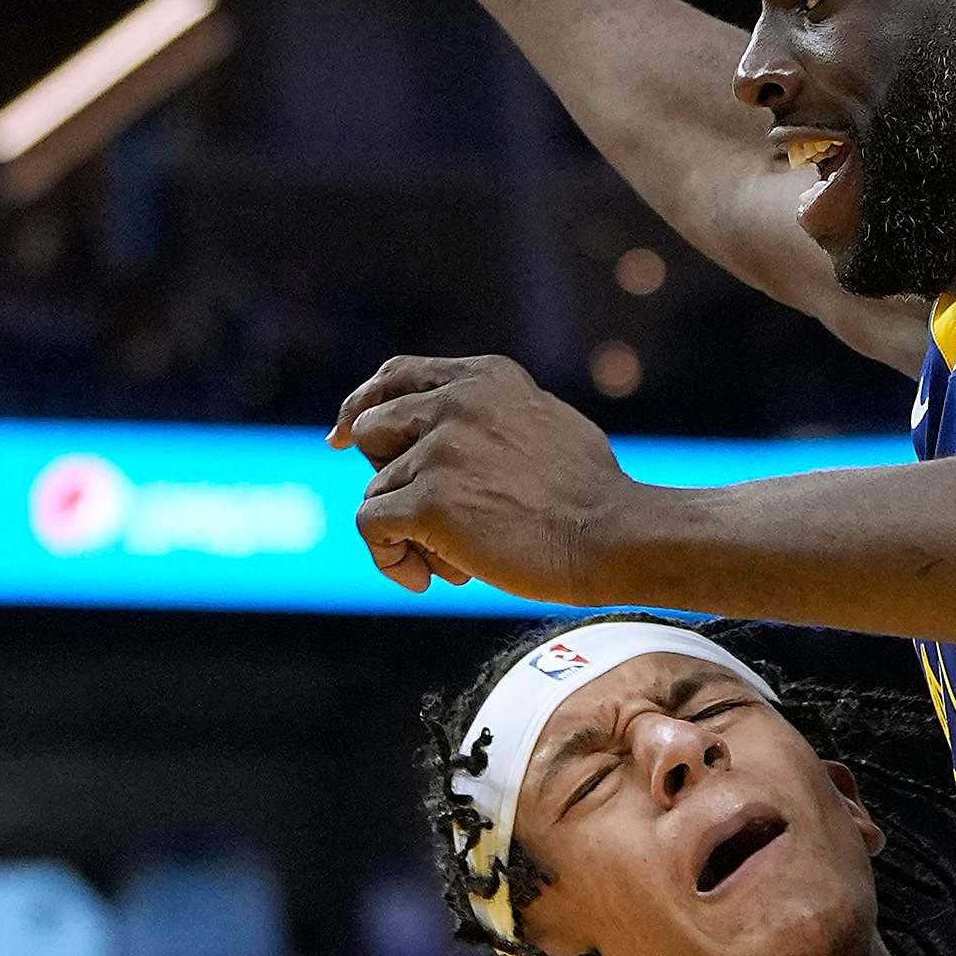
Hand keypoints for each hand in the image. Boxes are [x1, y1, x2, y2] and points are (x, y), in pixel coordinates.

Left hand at [334, 353, 654, 601]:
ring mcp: (438, 450)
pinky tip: (422, 579)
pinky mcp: (428, 501)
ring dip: (405, 533)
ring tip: (453, 563)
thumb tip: (451, 430)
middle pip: (372, 431)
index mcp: (484, 378)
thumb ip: (492, 414)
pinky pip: (371, 526)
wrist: (612, 533)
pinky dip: (387, 557)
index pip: (397, 375)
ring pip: (376, 490)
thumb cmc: (592, 493)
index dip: (363, 406)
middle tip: (419, 522)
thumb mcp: (544, 420)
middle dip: (385, 476)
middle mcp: (455, 403)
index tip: (343, 437)